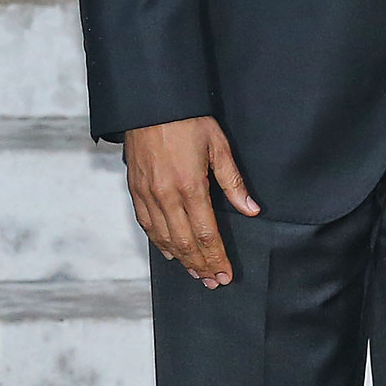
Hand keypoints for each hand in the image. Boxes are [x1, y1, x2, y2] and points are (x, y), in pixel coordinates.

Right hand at [123, 116, 259, 288]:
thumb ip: (234, 183)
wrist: (151, 104)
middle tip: (213, 282)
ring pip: (164, 238)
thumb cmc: (188, 121)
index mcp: (190, 187)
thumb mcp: (219, 146)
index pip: (206, 234)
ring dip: (181, 259)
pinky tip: (169, 252)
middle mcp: (165, 196)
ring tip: (196, 273)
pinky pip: (147, 224)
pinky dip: (159, 242)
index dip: (216, 257)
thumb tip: (251, 210)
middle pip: (186, 242)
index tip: (225, 274)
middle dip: (201, 265)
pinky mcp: (134, 189)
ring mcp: (147, 194)